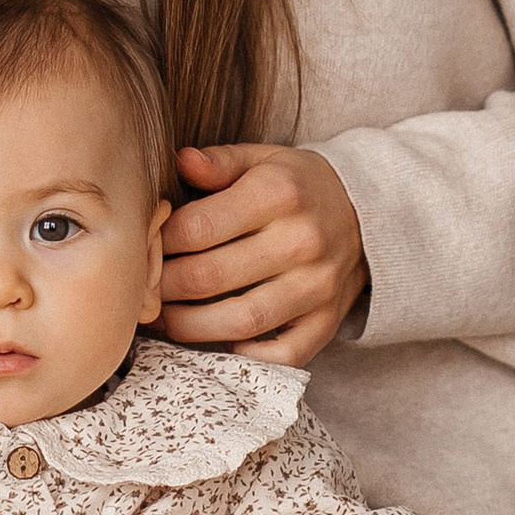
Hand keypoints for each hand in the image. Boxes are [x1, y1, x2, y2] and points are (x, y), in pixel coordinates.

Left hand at [157, 143, 365, 367]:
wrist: (371, 212)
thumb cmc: (299, 186)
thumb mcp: (263, 158)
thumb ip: (220, 161)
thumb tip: (180, 161)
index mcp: (278, 194)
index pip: (197, 228)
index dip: (159, 244)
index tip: (145, 249)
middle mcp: (301, 241)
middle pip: (209, 277)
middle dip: (163, 288)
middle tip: (143, 290)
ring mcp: (317, 286)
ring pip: (239, 321)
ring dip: (189, 327)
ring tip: (164, 319)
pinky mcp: (328, 320)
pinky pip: (284, 354)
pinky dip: (249, 355)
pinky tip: (221, 342)